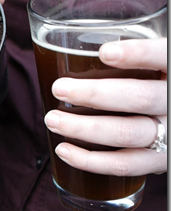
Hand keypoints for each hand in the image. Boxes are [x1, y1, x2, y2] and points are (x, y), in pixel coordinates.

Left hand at [44, 38, 166, 175]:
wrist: (170, 117)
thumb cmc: (149, 81)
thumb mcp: (148, 65)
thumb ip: (129, 55)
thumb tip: (74, 45)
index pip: (163, 56)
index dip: (138, 54)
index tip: (104, 52)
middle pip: (140, 98)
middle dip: (94, 94)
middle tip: (59, 88)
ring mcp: (170, 133)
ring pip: (126, 133)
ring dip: (83, 128)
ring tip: (52, 119)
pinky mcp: (158, 161)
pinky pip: (124, 165)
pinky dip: (89, 160)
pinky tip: (63, 150)